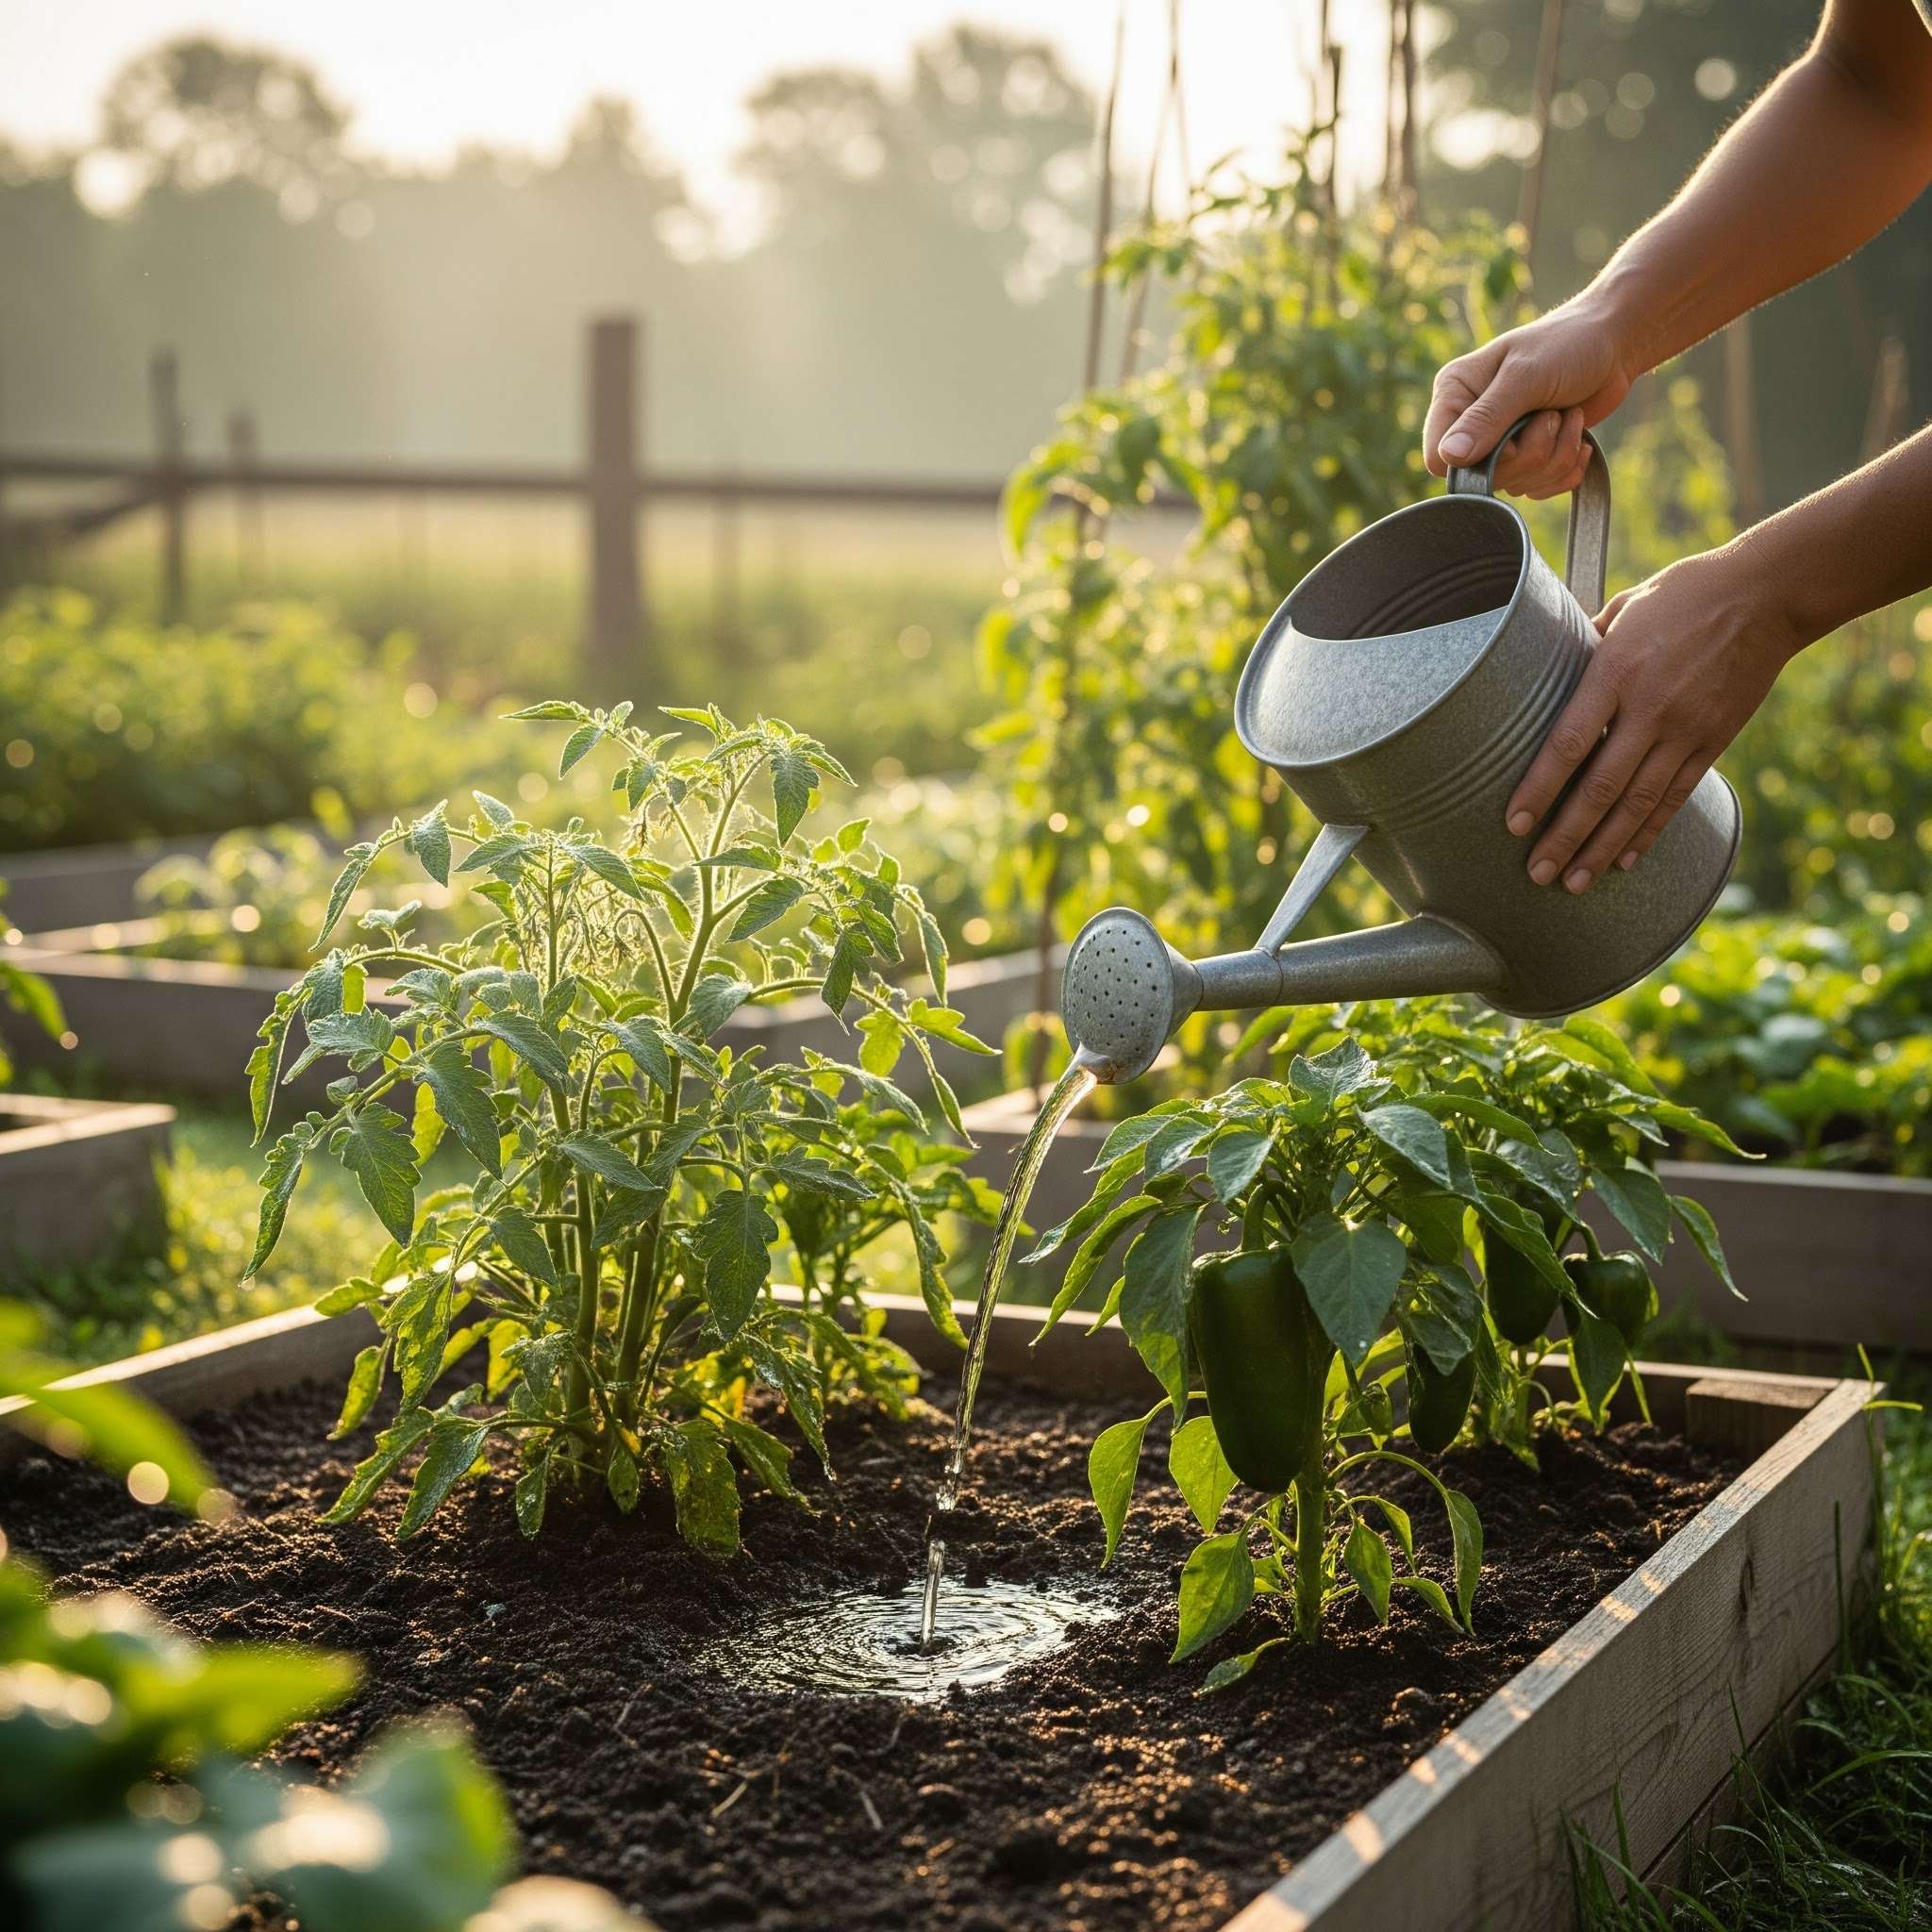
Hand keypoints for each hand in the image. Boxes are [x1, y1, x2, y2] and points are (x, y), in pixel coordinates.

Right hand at [1423, 297, 1638, 495]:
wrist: (1614, 343)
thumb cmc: (1568, 345)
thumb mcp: (1526, 376)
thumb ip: (1488, 417)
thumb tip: (1450, 456)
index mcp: (1455, 395)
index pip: (1438, 457)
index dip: (1475, 461)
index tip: (1512, 435)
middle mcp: (1471, 423)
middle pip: (1484, 478)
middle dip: (1531, 452)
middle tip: (1551, 413)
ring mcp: (1501, 444)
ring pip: (1516, 485)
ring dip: (1555, 455)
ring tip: (1567, 415)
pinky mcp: (1530, 458)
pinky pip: (1539, 490)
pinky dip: (1566, 467)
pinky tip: (1577, 435)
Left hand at [1505, 550, 1800, 890]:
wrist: (1766, 596)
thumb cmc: (1682, 595)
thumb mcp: (1623, 608)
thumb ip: (1583, 646)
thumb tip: (1544, 668)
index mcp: (1616, 672)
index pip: (1568, 744)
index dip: (1539, 789)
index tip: (1513, 824)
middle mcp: (1650, 709)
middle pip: (1599, 788)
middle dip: (1564, 837)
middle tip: (1536, 874)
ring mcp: (1685, 730)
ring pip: (1637, 804)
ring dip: (1602, 848)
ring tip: (1573, 883)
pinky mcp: (1713, 742)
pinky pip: (1675, 798)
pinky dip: (1648, 833)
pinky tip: (1624, 861)